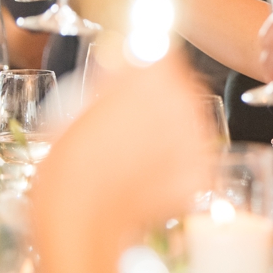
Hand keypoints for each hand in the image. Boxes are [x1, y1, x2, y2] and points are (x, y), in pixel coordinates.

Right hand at [37, 56, 213, 235]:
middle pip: (180, 88)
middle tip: (127, 127)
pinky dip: (176, 167)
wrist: (80, 220)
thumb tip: (122, 68)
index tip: (132, 81)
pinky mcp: (203, 173)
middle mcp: (183, 101)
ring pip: (189, 124)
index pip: (161, 53)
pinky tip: (147, 179)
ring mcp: (197, 138)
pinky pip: (193, 160)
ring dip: (169, 134)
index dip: (145, 67)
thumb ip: (110, 80)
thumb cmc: (70, 164)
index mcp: (152, 76)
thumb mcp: (79, 106)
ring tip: (135, 157)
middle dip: (159, 102)